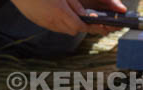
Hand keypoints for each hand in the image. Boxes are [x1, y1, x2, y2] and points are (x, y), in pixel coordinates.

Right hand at [12, 0, 126, 35]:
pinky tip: (64, 15)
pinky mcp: (39, 22)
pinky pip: (55, 26)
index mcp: (60, 12)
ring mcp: (45, 22)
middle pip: (74, 30)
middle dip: (85, 27)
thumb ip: (74, 5)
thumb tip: (85, 15)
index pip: (81, 26)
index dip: (93, 27)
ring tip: (81, 18)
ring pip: (64, 29)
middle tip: (96, 22)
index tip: (103, 27)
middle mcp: (53, 21)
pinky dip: (63, 23)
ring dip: (73, 25)